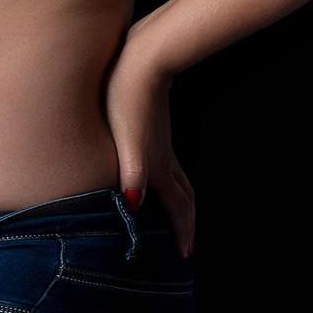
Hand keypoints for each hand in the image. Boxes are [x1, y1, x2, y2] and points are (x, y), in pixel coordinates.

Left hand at [104, 28, 194, 256]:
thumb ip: (133, 171)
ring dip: (180, 203)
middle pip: (184, 197)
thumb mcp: (127, 136)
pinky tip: (154, 176)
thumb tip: (134, 205)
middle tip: (184, 244)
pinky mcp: (154, 128)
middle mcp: (164, 157)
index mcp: (158, 165)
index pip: (177, 206)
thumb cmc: (127, 95)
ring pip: (178, 180)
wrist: (143, 56)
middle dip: (185, 223)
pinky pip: (167, 164)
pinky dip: (167, 181)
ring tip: (174, 216)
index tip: (185, 256)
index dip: (181, 232)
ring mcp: (161, 142)